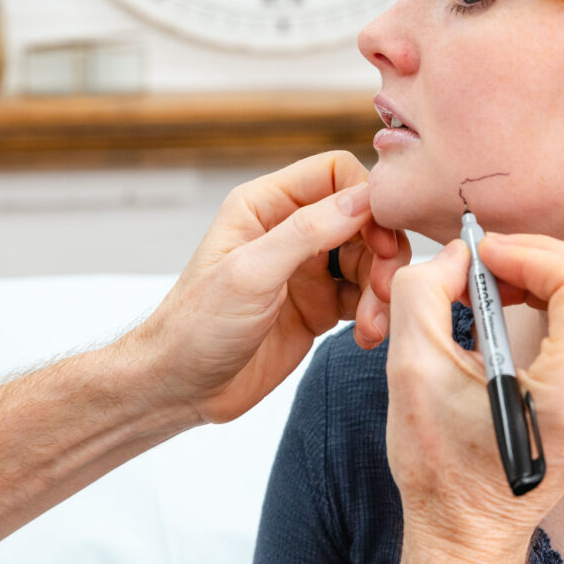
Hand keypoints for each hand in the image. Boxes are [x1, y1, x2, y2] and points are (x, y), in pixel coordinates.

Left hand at [134, 151, 409, 423]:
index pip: (335, 174)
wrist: (180, 390)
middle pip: (362, 219)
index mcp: (265, 205)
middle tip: (382, 290)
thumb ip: (307, 232)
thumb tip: (363, 199)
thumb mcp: (251, 274)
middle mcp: (289, 230)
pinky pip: (364, 296)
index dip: (367, 200)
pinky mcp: (320, 306)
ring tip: (372, 325)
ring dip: (380, 290)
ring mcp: (306, 269)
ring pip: (369, 259)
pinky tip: (367, 336)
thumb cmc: (195, 328)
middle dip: (381, 253)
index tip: (381, 238)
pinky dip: (375, 313)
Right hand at [386, 188, 563, 563]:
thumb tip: (457, 252)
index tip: (480, 254)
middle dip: (540, 253)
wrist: (465, 529)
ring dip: (551, 269)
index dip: (529, 250)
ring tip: (498, 278)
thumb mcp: (412, 370)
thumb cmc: (439, 468)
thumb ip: (424, 290)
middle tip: (486, 259)